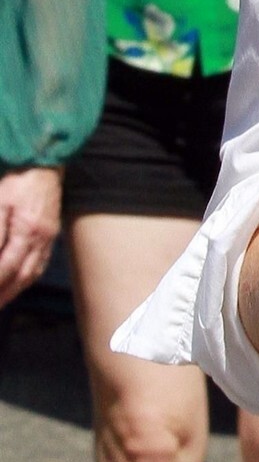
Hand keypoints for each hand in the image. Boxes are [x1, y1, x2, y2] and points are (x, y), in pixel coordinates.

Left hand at [0, 165, 62, 309]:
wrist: (44, 162)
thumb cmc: (19, 178)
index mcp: (28, 231)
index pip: (8, 266)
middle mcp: (42, 238)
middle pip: (23, 276)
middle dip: (5, 294)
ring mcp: (49, 237)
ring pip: (34, 272)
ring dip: (17, 289)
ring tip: (3, 299)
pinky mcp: (51, 233)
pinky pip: (41, 263)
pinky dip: (28, 277)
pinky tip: (20, 280)